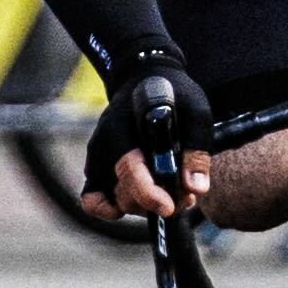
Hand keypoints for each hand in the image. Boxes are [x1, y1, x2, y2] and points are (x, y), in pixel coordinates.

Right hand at [78, 52, 207, 224]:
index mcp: (122, 128)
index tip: (169, 207)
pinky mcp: (97, 168)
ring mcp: (97, 158)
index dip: (149, 194)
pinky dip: (108, 208)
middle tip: (187, 196)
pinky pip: (91, 199)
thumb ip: (196, 149)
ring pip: (116, 199)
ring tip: (175, 193)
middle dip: (157, 201)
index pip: (129, 169)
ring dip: (145, 205)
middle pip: (124, 191)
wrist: (144, 78)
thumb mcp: (195, 111)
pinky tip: (135, 206)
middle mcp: (103, 146)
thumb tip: (195, 188)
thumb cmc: (171, 93)